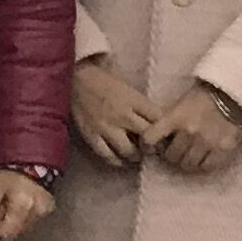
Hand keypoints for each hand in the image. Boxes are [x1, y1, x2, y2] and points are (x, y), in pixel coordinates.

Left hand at [0, 167, 53, 240]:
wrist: (28, 160)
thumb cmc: (9, 172)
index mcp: (22, 206)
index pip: (6, 234)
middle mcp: (36, 210)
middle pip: (16, 232)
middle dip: (8, 221)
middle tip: (6, 202)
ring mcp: (45, 210)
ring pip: (25, 227)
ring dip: (17, 217)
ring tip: (15, 199)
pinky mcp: (49, 208)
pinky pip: (33, 220)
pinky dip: (26, 213)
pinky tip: (24, 200)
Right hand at [69, 56, 153, 170]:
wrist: (76, 80)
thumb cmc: (105, 82)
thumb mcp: (129, 89)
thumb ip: (141, 105)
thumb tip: (155, 123)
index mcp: (133, 100)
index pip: (157, 118)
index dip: (164, 129)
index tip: (165, 135)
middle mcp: (122, 115)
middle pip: (146, 137)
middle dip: (153, 145)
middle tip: (154, 150)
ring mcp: (106, 127)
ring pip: (128, 151)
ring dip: (137, 156)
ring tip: (138, 156)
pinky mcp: (91, 136)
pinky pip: (107, 155)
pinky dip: (117, 161)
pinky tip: (121, 161)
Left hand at [150, 84, 241, 174]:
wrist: (233, 95)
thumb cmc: (203, 97)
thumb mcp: (180, 103)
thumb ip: (167, 120)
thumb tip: (154, 136)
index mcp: (175, 117)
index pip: (150, 138)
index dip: (148, 145)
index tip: (151, 147)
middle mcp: (189, 132)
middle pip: (171, 156)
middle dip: (172, 154)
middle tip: (177, 150)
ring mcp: (206, 142)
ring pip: (188, 164)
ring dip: (187, 161)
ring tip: (191, 154)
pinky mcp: (222, 150)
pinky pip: (206, 166)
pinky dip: (203, 164)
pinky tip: (204, 157)